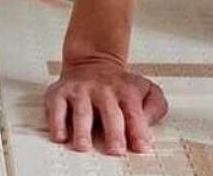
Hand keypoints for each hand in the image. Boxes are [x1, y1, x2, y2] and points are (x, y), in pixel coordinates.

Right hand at [45, 59, 167, 155]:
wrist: (92, 62)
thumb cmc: (119, 86)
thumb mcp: (145, 89)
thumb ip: (155, 106)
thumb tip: (149, 123)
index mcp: (125, 91)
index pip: (134, 111)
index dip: (138, 129)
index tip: (141, 146)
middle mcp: (103, 90)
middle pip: (109, 112)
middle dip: (113, 132)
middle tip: (116, 150)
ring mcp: (80, 91)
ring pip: (81, 111)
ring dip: (82, 130)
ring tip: (84, 146)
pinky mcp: (60, 93)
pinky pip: (56, 107)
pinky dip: (56, 122)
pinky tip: (61, 135)